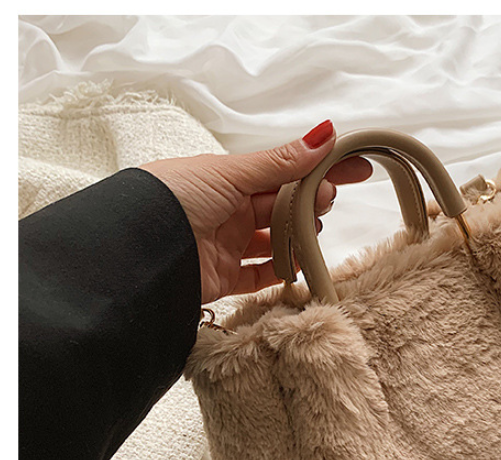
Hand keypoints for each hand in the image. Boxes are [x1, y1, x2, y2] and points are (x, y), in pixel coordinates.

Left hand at [140, 120, 371, 304]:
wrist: (136, 251)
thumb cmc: (177, 198)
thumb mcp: (231, 174)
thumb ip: (281, 162)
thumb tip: (325, 133)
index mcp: (229, 179)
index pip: (286, 170)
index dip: (321, 168)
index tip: (357, 167)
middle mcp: (229, 210)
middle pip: (283, 206)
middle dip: (309, 201)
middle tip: (326, 200)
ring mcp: (226, 245)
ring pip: (275, 241)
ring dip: (298, 237)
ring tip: (314, 232)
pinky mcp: (222, 278)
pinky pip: (259, 277)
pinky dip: (281, 273)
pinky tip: (301, 267)